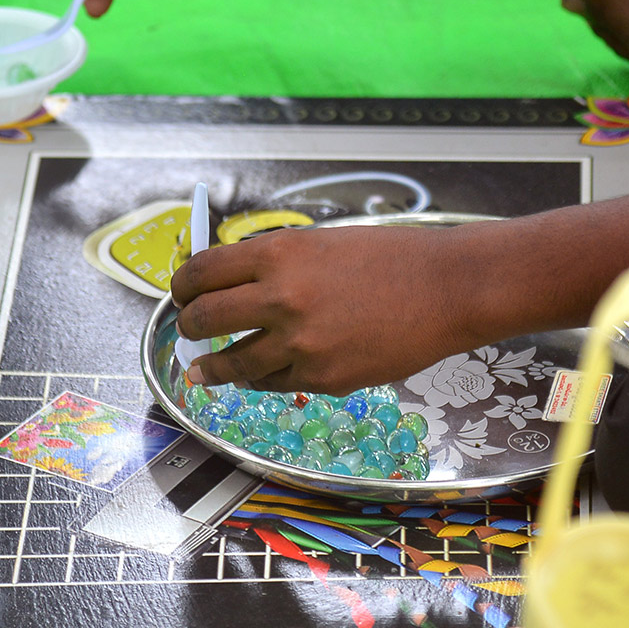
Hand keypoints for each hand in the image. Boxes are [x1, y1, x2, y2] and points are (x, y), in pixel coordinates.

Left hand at [170, 224, 477, 394]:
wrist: (446, 289)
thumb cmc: (391, 259)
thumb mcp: (321, 243)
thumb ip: (274, 264)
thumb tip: (232, 284)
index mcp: (278, 255)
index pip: (201, 272)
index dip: (183, 286)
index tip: (181, 294)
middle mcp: (281, 299)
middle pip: (204, 318)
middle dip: (189, 326)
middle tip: (190, 328)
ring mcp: (301, 344)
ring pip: (231, 363)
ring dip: (212, 367)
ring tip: (204, 370)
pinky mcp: (323, 378)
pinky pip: (274, 384)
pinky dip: (261, 379)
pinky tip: (259, 375)